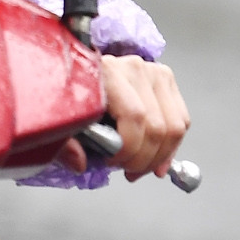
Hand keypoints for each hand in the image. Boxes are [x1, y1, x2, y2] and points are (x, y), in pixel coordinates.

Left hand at [61, 55, 189, 180]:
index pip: (134, 116)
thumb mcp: (59, 118)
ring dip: (159, 156)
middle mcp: (133, 67)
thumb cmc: (68, 93)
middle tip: (126, 171)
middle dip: (143, 159)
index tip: (112, 163)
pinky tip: (154, 159)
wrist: (76, 70)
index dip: (129, 149)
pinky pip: (181, 120)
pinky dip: (171, 146)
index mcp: (106, 71)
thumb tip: (80, 163)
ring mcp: (152, 70)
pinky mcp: (164, 78)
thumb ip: (63, 144)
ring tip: (137, 167)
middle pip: (157, 126)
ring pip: (174, 126)